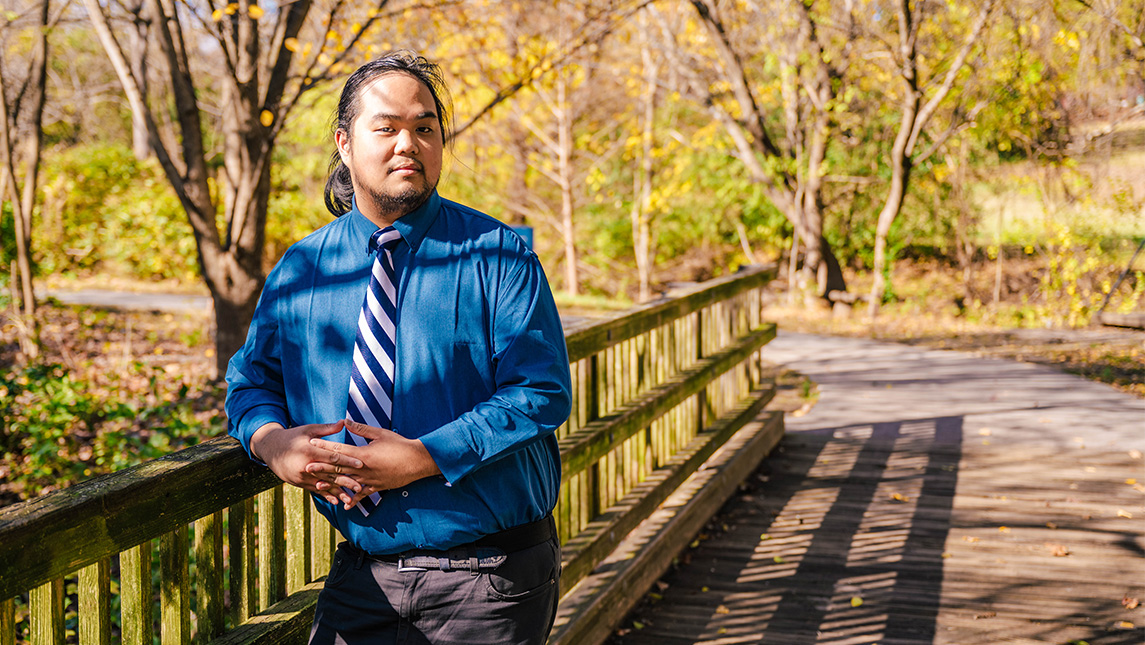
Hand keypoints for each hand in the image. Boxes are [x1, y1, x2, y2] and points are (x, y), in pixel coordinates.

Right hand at [249, 421, 363, 506]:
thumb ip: (326, 428)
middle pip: (329, 474)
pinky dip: (326, 496)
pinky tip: (336, 502)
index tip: (360, 464)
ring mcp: (301, 476)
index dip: (347, 461)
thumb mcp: (308, 430)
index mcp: (308, 450)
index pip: (331, 457)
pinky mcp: (299, 483)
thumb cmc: (292, 437)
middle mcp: (305, 466)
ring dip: (337, 493)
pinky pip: (315, 490)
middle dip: (346, 481)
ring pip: (323, 485)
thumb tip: (344, 422)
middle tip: (360, 486)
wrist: (270, 450)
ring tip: (351, 499)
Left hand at [306, 420, 440, 509]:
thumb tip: (345, 422)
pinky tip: (344, 506)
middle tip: (306, 466)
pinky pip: (362, 495)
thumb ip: (361, 429)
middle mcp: (364, 469)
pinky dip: (353, 500)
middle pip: (338, 468)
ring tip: (318, 485)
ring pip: (347, 483)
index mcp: (363, 454)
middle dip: (322, 467)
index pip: (340, 450)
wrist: (417, 462)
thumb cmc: (400, 445)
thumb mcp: (380, 434)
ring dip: (332, 484)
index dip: (325, 446)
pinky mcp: (377, 487)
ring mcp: (370, 480)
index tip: (312, 444)